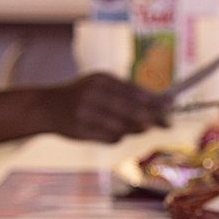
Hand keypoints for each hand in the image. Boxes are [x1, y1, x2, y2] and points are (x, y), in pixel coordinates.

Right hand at [42, 74, 169, 142]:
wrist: (47, 106)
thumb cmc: (82, 95)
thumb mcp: (101, 84)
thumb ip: (127, 92)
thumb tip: (160, 104)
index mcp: (101, 79)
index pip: (134, 91)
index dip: (155, 101)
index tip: (171, 107)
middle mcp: (93, 95)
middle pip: (132, 110)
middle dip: (153, 119)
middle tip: (167, 124)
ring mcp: (86, 114)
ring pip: (123, 127)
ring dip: (135, 129)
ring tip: (138, 127)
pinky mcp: (81, 131)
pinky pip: (111, 138)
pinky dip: (118, 137)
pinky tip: (115, 132)